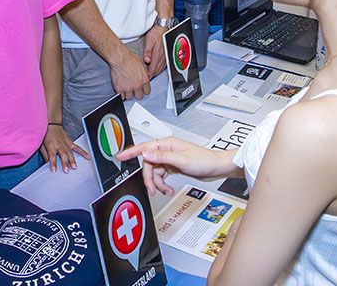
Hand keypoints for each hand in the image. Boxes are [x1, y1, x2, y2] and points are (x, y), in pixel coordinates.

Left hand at [40, 124, 89, 172]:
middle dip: (65, 162)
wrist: (51, 124)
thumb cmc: (46, 135)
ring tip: (74, 167)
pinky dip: (82, 152)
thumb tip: (47, 164)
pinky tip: (87, 157)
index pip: (52, 156)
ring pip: (70, 152)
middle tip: (66, 170)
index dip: (53, 163)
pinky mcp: (70, 141)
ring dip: (72, 160)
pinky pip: (77, 147)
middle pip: (63, 154)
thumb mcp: (42, 145)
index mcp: (51, 146)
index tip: (54, 170)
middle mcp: (59, 144)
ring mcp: (65, 143)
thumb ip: (45, 155)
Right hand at [110, 47, 150, 99]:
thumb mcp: (142, 65)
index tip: (141, 89)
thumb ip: (145, 74)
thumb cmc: (129, 58)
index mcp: (144, 80)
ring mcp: (128, 88)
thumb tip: (146, 77)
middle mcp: (137, 85)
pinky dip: (120, 95)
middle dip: (136, 93)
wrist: (119, 58)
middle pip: (139, 97)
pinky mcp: (119, 89)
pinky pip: (121, 97)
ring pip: (129, 97)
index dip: (143, 90)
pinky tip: (120, 91)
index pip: (147, 92)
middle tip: (133, 89)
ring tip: (126, 88)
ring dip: (128, 94)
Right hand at [116, 137, 236, 195]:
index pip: (144, 147)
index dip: (130, 152)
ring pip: (155, 172)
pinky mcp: (174, 166)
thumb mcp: (181, 160)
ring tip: (165, 191)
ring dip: (157, 183)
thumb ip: (162, 157)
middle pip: (148, 164)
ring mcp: (170, 159)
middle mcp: (167, 150)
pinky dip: (163, 184)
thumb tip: (146, 153)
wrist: (217, 167)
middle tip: (152, 189)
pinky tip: (168, 189)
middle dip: (149, 178)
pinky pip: (162, 176)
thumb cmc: (204, 160)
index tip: (120, 156)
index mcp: (167, 144)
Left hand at [143, 24, 168, 77]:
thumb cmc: (156, 32)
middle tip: (146, 78)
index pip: (153, 69)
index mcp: (158, 54)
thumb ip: (148, 52)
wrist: (163, 26)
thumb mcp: (149, 41)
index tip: (144, 78)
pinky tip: (157, 68)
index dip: (148, 75)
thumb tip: (146, 61)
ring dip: (156, 72)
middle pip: (157, 70)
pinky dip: (160, 68)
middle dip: (152, 75)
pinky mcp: (167, 54)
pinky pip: (164, 64)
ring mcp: (166, 55)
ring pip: (161, 68)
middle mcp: (163, 56)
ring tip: (150, 75)